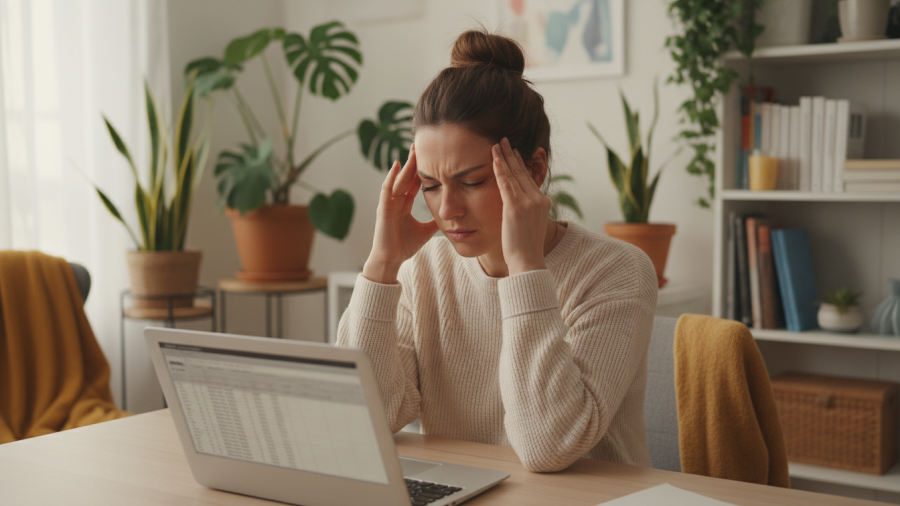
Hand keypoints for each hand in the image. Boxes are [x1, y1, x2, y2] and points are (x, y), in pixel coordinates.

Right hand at [363, 144, 438, 283]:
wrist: (391, 260)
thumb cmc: (404, 246)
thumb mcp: (426, 231)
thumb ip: (436, 221)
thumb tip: (451, 216)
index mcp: (404, 205)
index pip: (413, 183)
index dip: (421, 170)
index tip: (431, 156)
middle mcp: (395, 201)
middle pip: (406, 177)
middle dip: (414, 162)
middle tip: (422, 145)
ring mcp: (388, 203)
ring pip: (398, 179)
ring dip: (406, 165)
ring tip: (414, 150)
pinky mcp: (383, 208)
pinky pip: (387, 189)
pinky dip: (392, 176)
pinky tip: (398, 165)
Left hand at [492, 137, 550, 275]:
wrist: (527, 261)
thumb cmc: (525, 248)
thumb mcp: (529, 225)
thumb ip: (525, 211)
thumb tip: (516, 206)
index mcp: (543, 202)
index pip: (529, 178)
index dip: (520, 163)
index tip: (513, 152)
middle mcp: (538, 199)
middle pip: (522, 172)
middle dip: (512, 155)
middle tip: (504, 140)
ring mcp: (528, 203)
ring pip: (514, 175)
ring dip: (504, 157)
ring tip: (496, 144)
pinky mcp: (516, 208)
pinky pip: (506, 184)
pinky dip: (500, 170)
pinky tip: (494, 158)